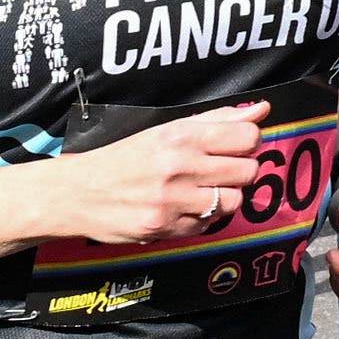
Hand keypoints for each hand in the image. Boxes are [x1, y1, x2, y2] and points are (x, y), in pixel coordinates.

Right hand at [30, 104, 272, 249]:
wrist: (77, 193)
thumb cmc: (125, 158)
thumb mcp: (165, 130)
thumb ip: (217, 120)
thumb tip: (262, 110)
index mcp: (180, 136)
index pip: (247, 137)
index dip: (248, 142)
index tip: (236, 146)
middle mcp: (178, 167)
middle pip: (247, 171)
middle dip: (240, 170)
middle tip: (220, 171)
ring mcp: (171, 201)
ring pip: (233, 202)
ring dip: (224, 197)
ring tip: (202, 191)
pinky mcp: (163, 229)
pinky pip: (207, 225)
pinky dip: (201, 218)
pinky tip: (183, 208)